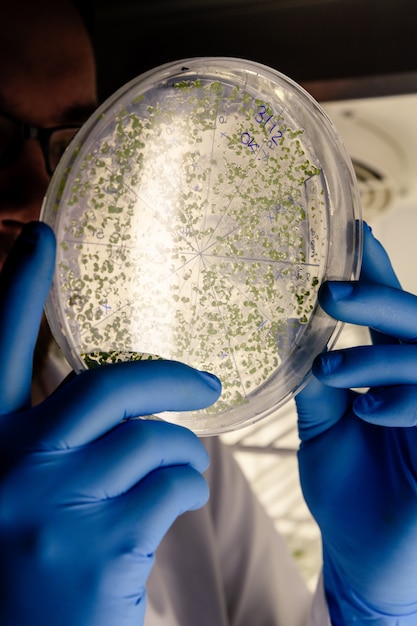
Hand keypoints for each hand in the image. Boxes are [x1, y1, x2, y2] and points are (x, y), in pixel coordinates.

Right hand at [0, 222, 220, 625]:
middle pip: (104, 387)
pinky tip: (180, 500)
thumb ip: (55, 437)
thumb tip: (124, 393)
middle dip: (168, 378)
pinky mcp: (103, 545)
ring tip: (185, 464)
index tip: (39, 235)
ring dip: (182, 449)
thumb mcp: (25, 488)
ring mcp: (55, 506)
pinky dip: (190, 485)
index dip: (16, 287)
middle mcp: (10, 465)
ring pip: (152, 438)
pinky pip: (174, 484)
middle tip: (206, 381)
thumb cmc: (33, 561)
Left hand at [296, 223, 416, 623]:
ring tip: (331, 373)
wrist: (363, 557)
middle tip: (333, 291)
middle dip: (380, 300)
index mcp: (392, 373)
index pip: (390, 313)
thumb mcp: (322, 429)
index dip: (378, 272)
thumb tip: (284, 328)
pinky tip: (368, 413)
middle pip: (416, 323)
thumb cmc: (345, 490)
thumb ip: (313, 382)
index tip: (353, 234)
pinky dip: (405, 400)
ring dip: (380, 359)